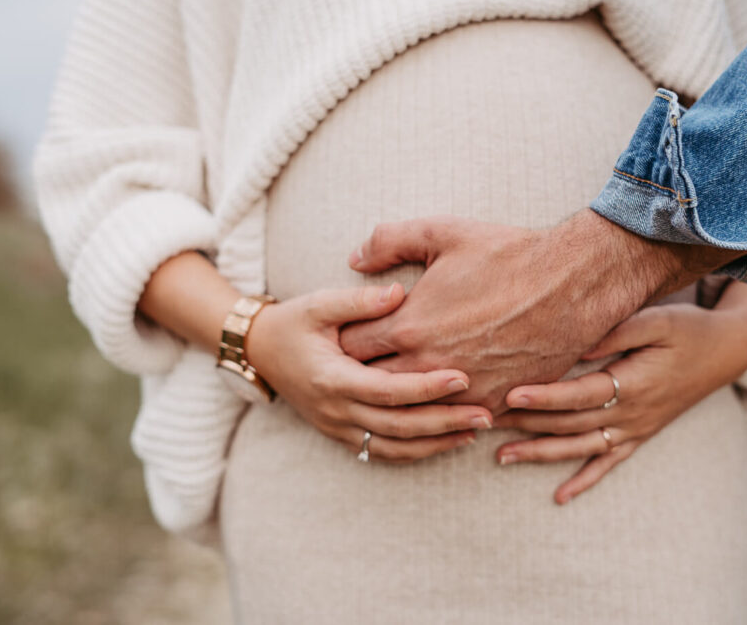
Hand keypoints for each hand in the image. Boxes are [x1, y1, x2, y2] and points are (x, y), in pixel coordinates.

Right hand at [245, 282, 493, 461]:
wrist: (260, 352)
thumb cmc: (295, 322)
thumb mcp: (319, 304)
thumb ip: (358, 301)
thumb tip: (399, 293)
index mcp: (332, 378)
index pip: (387, 390)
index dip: (426, 387)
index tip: (463, 378)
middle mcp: (335, 410)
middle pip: (397, 426)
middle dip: (443, 422)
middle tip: (485, 415)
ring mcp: (337, 428)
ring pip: (392, 448)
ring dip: (435, 444)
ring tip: (474, 432)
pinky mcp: (341, 436)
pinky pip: (382, 453)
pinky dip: (416, 452)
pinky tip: (447, 442)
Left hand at [339, 210, 734, 413]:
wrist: (575, 282)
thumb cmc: (508, 254)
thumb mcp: (442, 233)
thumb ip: (389, 241)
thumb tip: (354, 259)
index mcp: (409, 326)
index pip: (351, 349)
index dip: (342, 344)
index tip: (341, 340)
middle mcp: (430, 366)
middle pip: (375, 386)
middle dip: (363, 377)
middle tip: (356, 372)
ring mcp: (464, 390)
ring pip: (414, 413)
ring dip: (402, 404)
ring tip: (393, 396)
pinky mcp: (498, 402)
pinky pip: (459, 421)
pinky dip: (446, 415)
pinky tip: (439, 408)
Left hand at [493, 282, 746, 502]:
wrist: (726, 351)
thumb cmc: (687, 328)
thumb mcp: (657, 320)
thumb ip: (616, 332)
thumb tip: (577, 346)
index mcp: (632, 383)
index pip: (577, 394)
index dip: (543, 396)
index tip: (509, 395)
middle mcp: (631, 413)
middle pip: (570, 424)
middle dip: (526, 425)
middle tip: (484, 423)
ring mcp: (635, 429)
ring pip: (580, 448)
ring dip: (541, 454)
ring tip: (501, 457)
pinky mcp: (640, 435)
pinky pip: (609, 464)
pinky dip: (585, 481)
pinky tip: (560, 497)